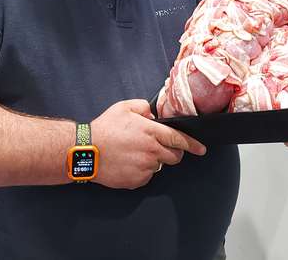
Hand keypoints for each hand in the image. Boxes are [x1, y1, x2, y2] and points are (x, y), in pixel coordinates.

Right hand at [90, 99, 205, 189]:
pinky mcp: (136, 180)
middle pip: (174, 156)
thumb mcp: (124, 108)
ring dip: (153, 161)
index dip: (193, 145)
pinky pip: (146, 176)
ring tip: (133, 153)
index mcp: (151, 131)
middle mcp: (151, 150)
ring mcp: (144, 167)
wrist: (85, 151)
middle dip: (171, 152)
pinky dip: (141, 171)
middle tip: (156, 147)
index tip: (201, 149)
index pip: (179, 139)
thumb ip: (143, 107)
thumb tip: (153, 114)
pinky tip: (128, 163)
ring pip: (159, 166)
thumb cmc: (104, 129)